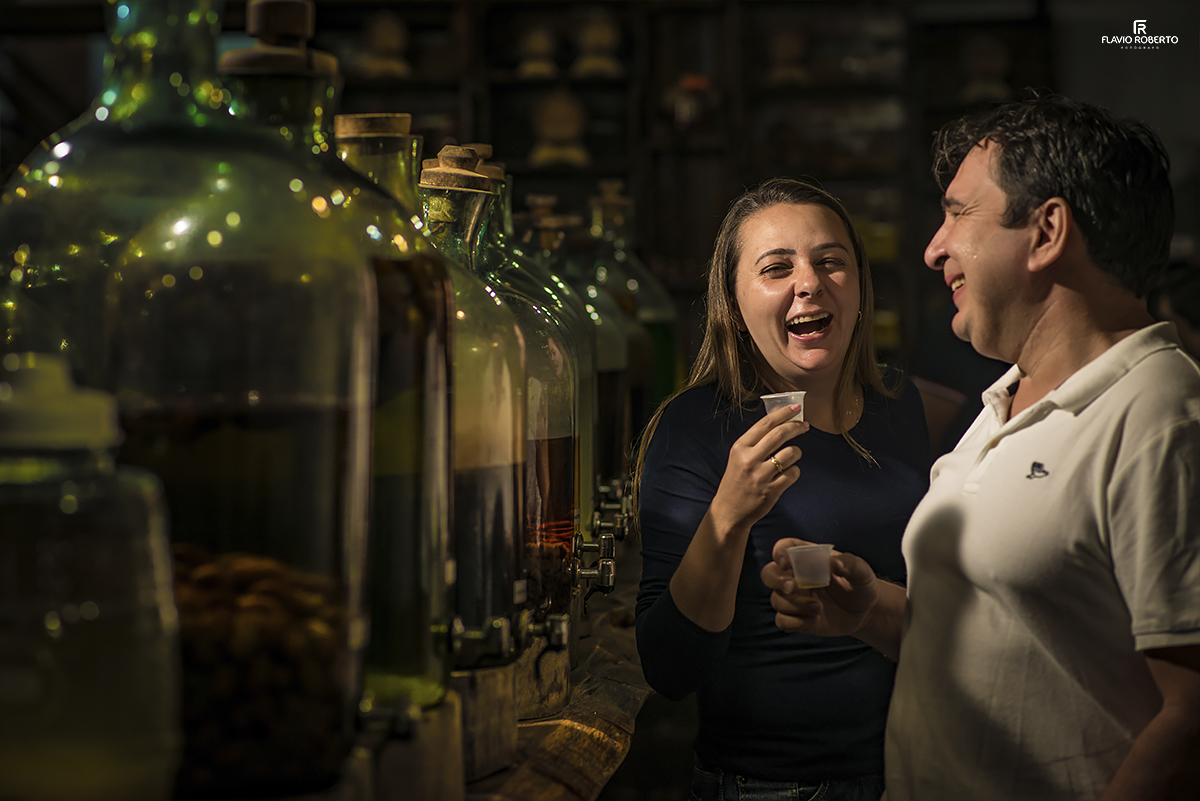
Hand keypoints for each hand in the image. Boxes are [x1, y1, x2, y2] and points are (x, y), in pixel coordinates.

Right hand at [709, 404, 807, 533]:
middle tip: (804, 426)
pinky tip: (788, 474)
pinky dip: (795, 471)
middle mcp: (750, 459)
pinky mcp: (771, 490)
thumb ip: (756, 442)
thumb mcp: (738, 457)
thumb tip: (780, 423)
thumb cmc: (736, 480)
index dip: (783, 413)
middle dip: (796, 427)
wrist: (729, 510)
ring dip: (797, 452)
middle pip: (780, 434)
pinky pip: (793, 473)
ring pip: (791, 453)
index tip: (795, 408)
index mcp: (740, 447)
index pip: (765, 424)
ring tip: (792, 456)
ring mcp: (761, 476)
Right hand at [762, 537, 879, 637]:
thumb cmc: (860, 585)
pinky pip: (781, 621)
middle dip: (776, 580)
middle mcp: (795, 576)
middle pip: (768, 573)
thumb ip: (850, 564)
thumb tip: (835, 563)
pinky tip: (814, 619)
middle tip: (792, 587)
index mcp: (806, 558)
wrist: (865, 612)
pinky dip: (795, 622)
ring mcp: (794, 598)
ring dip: (794, 605)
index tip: (786, 562)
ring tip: (818, 608)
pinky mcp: (796, 618)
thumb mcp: (861, 571)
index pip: (783, 548)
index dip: (780, 553)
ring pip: (776, 600)